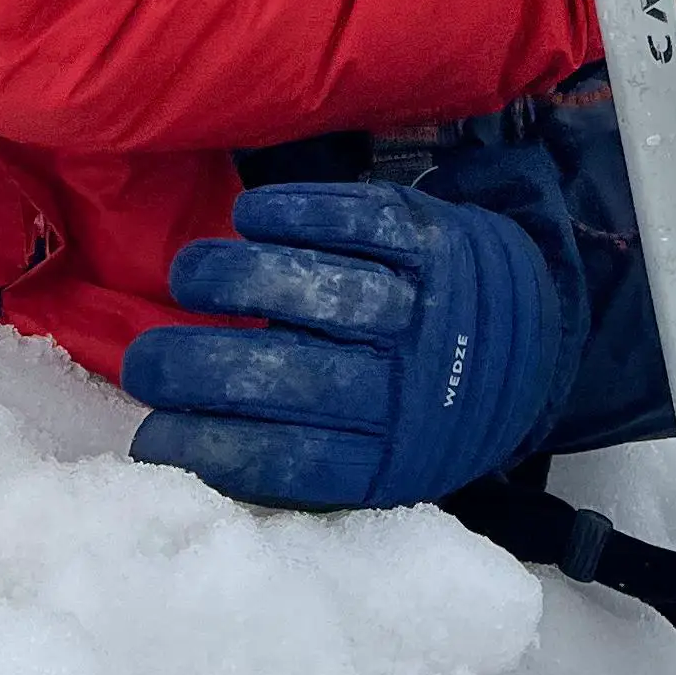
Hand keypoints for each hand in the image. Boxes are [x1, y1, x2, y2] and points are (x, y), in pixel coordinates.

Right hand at [123, 182, 558, 508]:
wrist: (530, 338)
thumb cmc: (423, 408)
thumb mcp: (380, 459)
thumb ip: (300, 458)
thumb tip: (178, 455)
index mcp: (395, 457)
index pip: (292, 463)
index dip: (211, 450)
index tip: (150, 438)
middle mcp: (413, 384)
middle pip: (296, 377)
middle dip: (202, 367)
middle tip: (145, 360)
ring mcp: (429, 304)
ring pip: (325, 290)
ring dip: (241, 279)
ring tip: (186, 277)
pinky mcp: (437, 236)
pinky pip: (361, 219)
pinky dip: (298, 212)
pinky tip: (247, 218)